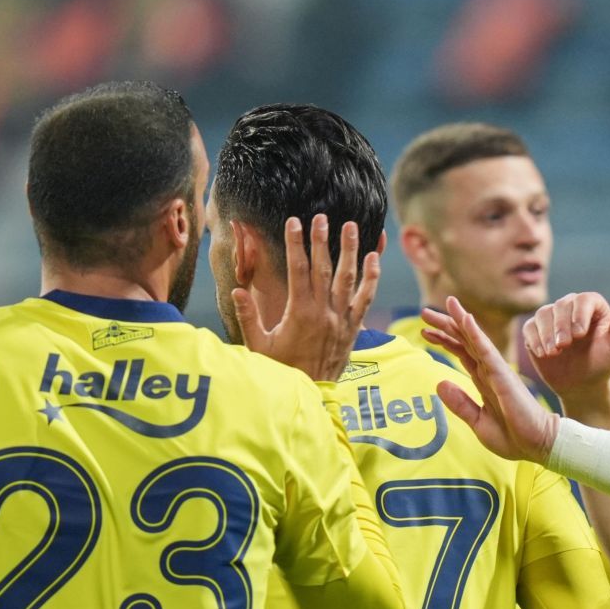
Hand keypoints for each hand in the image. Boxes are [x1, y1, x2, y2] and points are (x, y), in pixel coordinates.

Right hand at [234, 216, 380, 381]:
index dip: (296, 244)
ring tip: (350, 227)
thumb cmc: (282, 368)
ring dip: (350, 251)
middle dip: (322, 240)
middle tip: (322, 217)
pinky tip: (373, 258)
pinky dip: (371, 278)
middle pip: (324, 269)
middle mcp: (323, 312)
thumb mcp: (258, 344)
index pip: (298, 270)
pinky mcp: (354, 327)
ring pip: (348, 279)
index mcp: (299, 312)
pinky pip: (366, 299)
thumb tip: (236, 290)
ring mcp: (341, 319)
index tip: (294, 222)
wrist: (312, 392)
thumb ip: (248, 316)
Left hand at [425, 296, 560, 463]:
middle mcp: (490, 372)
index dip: (445, 341)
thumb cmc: (513, 437)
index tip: (425, 331)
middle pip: (465, 342)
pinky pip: (487, 351)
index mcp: (484, 381)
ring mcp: (498, 372)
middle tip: (425, 312)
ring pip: (475, 340)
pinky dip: (476, 335)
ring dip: (460, 321)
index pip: (462, 354)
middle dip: (446, 325)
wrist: (538, 446)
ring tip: (447, 302)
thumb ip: (460, 403)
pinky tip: (466, 319)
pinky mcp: (504, 376)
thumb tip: (439, 383)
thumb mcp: (478, 422)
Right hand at [524, 289, 609, 396]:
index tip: (580, 334)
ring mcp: (552, 318)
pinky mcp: (535, 330)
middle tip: (564, 346)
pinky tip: (543, 353)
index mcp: (593, 306)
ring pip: (543, 314)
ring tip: (553, 352)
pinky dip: (534, 339)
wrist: (582, 384)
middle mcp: (571, 307)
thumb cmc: (603, 363)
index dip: (579, 314)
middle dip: (561, 326)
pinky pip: (529, 328)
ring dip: (546, 333)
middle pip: (561, 305)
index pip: (583, 300)